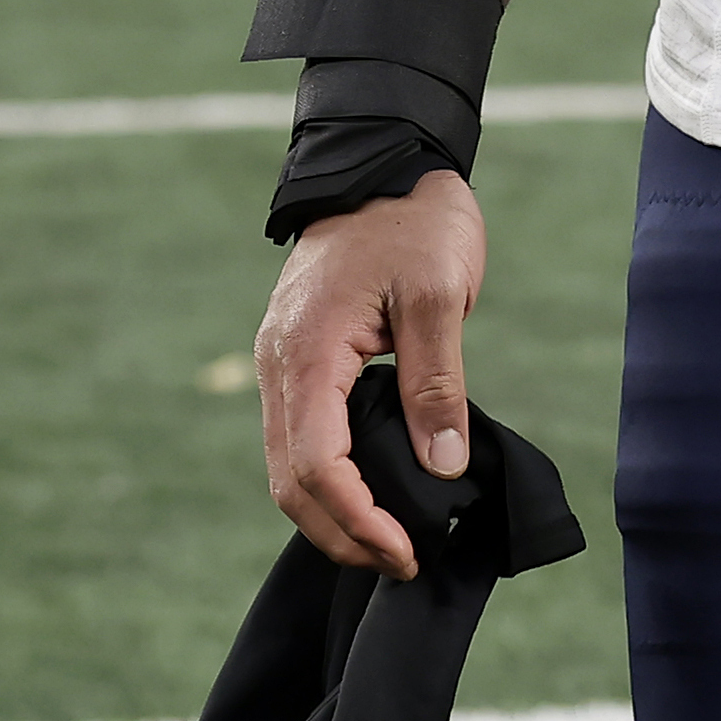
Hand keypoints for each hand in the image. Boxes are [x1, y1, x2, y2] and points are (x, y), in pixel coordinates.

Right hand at [255, 172, 486, 578]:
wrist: (383, 158)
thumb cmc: (413, 219)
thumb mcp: (437, 294)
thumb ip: (436, 382)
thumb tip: (441, 467)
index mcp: (307, 352)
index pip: (317, 464)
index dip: (359, 519)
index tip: (405, 551)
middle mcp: (279, 365)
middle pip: (291, 481)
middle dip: (343, 532)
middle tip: (403, 562)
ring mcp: (282, 362)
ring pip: (289, 466)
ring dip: (334, 513)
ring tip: (392, 541)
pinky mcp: (298, 359)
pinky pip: (300, 437)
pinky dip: (330, 479)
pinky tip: (373, 493)